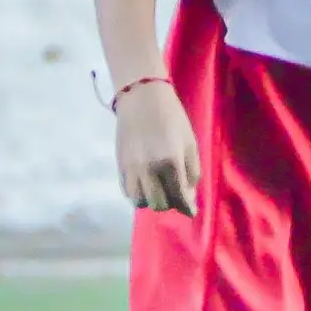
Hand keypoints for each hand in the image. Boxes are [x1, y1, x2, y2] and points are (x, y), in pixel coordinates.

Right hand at [115, 82, 200, 214]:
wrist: (141, 99)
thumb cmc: (172, 119)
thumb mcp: (190, 144)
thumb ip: (192, 172)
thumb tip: (189, 196)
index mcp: (170, 163)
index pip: (179, 197)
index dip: (187, 208)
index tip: (191, 212)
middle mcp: (149, 170)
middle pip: (159, 204)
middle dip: (171, 204)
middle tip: (176, 195)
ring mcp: (131, 169)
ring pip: (140, 202)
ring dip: (152, 201)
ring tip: (161, 190)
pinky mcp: (119, 166)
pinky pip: (128, 192)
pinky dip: (139, 194)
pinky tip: (147, 185)